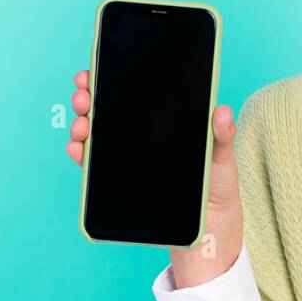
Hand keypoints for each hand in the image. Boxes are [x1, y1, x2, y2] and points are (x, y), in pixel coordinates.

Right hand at [68, 70, 244, 287]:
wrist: (210, 233)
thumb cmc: (217, 190)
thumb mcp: (223, 161)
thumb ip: (222, 137)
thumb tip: (221, 111)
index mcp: (164, 125)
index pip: (134, 95)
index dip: (112, 78)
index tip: (96, 67)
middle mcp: (141, 140)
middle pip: (109, 111)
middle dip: (89, 97)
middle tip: (85, 94)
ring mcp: (128, 161)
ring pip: (97, 136)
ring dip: (82, 125)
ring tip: (83, 124)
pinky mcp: (121, 185)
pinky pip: (96, 168)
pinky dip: (82, 156)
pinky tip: (78, 149)